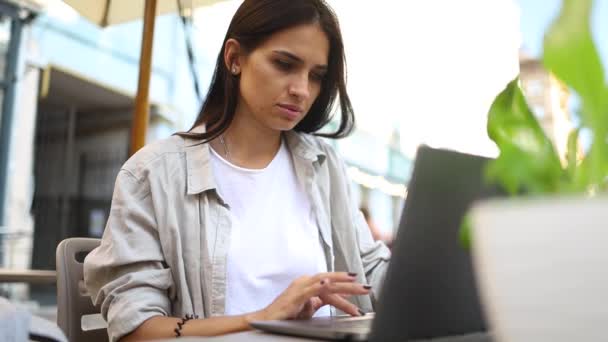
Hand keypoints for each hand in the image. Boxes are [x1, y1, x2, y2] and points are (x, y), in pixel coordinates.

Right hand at [250, 272, 370, 321]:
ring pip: (326, 282)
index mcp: (308, 284)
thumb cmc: (286, 315)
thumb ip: (319, 301)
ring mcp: (300, 286)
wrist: (267, 319)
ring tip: (357, 285)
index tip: (360, 290)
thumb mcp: (307, 308)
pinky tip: (328, 282)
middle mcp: (305, 281)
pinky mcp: (296, 294)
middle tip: (367, 287)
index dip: (346, 288)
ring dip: (343, 284)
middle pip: (332, 280)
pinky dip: (320, 285)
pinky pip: (311, 288)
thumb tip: (333, 299)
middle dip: (350, 284)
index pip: (331, 284)